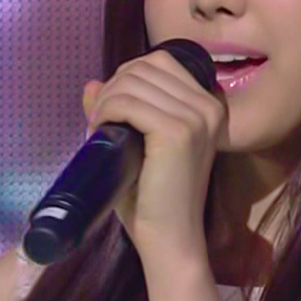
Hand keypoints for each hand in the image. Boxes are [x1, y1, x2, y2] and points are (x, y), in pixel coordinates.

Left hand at [81, 49, 227, 273]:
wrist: (171, 239)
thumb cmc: (155, 198)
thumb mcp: (139, 144)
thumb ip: (120, 110)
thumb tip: (91, 84)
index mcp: (209, 105)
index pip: (161, 61)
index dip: (127, 76)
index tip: (111, 106)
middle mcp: (208, 106)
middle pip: (145, 67)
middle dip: (113, 87)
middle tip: (99, 119)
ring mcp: (196, 118)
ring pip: (133, 82)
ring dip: (106, 100)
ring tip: (97, 127)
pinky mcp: (178, 133)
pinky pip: (128, 102)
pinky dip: (106, 111)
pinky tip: (99, 131)